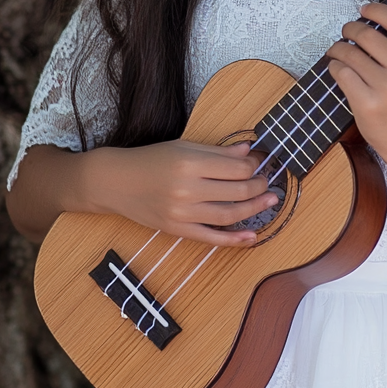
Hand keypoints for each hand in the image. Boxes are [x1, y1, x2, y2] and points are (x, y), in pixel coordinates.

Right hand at [86, 140, 277, 246]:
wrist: (117, 182)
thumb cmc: (151, 159)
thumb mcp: (184, 146)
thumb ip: (218, 151)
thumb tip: (249, 150)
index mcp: (190, 162)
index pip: (237, 168)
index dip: (255, 166)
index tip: (261, 162)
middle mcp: (187, 189)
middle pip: (237, 191)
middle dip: (259, 186)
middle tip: (269, 182)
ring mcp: (182, 213)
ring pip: (229, 215)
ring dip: (254, 210)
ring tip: (269, 202)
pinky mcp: (177, 230)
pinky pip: (211, 238)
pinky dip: (234, 240)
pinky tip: (252, 237)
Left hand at [326, 2, 386, 172]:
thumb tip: (375, 21)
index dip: (377, 11)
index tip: (364, 9)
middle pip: (369, 35)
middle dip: (351, 28)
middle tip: (346, 31)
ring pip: (351, 53)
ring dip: (338, 48)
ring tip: (337, 51)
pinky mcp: (368, 105)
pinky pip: (342, 73)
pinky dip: (335, 67)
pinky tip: (337, 68)